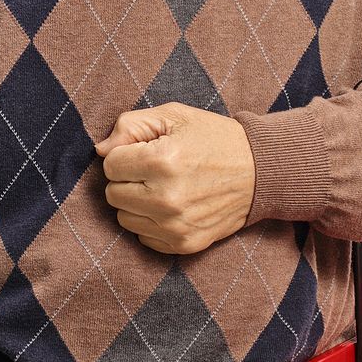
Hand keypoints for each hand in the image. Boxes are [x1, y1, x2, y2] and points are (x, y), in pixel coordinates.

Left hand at [96, 104, 254, 254]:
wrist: (260, 172)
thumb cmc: (215, 139)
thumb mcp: (175, 116)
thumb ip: (131, 125)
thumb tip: (100, 150)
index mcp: (162, 161)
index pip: (110, 165)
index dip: (126, 154)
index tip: (147, 151)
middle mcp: (166, 198)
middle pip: (113, 194)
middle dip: (129, 179)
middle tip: (155, 170)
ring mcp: (175, 226)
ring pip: (124, 218)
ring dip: (137, 203)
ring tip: (163, 188)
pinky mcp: (184, 244)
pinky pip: (143, 237)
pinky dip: (151, 223)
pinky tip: (173, 206)